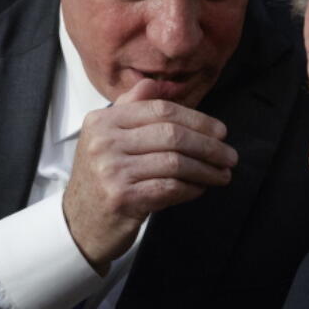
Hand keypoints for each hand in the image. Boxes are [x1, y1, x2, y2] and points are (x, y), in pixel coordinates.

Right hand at [63, 78, 236, 273]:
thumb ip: (132, 106)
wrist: (79, 224)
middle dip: (208, 145)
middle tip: (229, 155)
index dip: (197, 119)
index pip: (160, 110)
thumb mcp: (108, 137)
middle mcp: (103, 142)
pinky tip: (200, 189)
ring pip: (174, 162)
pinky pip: (169, 188)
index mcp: (103, 120)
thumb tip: (160, 84)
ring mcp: (111, 170)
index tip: (221, 131)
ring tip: (222, 175)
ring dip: (206, 170)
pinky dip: (191, 188)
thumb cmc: (102, 178)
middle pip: (171, 134)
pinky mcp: (121, 198)